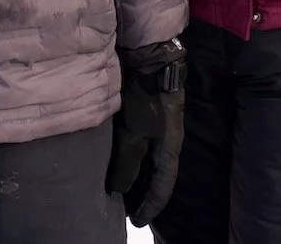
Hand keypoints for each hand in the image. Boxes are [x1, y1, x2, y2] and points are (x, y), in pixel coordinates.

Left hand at [106, 37, 186, 226]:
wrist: (148, 58)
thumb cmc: (145, 97)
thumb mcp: (134, 133)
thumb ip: (127, 162)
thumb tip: (119, 189)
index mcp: (169, 148)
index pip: (163, 185)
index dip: (151, 206)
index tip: (137, 222)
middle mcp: (164, 141)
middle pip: (153, 175)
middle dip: (139, 192)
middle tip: (121, 208)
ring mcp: (154, 128)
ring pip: (143, 160)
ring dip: (131, 174)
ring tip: (112, 187)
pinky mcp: (142, 116)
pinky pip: (134, 144)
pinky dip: (124, 157)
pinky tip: (111, 159)